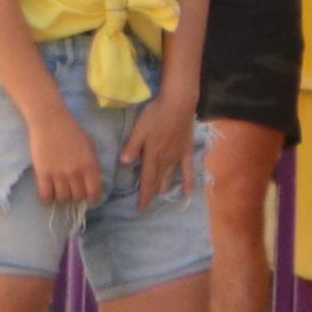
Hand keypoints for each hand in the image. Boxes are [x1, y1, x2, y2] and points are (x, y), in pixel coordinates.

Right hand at [22, 96, 104, 208]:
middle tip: (72, 191)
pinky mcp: (43, 174)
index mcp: (90, 165)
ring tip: (60, 190)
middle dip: (76, 196)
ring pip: (63, 198)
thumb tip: (91, 181)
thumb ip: (92, 164)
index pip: (94, 192)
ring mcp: (58, 175)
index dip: (92, 198)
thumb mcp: (89, 146)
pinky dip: (48, 198)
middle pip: (78, 197)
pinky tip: (48, 192)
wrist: (50, 120)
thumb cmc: (72, 130)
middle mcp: (76, 173)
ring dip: (63, 197)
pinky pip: (46, 196)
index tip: (89, 198)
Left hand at [119, 93, 199, 209]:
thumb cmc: (156, 114)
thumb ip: (132, 146)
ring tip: (161, 194)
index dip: (144, 195)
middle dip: (152, 192)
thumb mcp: (139, 128)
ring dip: (165, 186)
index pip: (147, 180)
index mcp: (152, 156)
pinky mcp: (187, 150)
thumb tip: (123, 163)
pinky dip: (188, 181)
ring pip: (170, 176)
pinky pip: (188, 169)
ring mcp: (178, 156)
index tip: (141, 208)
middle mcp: (166, 160)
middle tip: (148, 202)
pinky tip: (188, 192)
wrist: (179, 103)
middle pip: (158, 180)